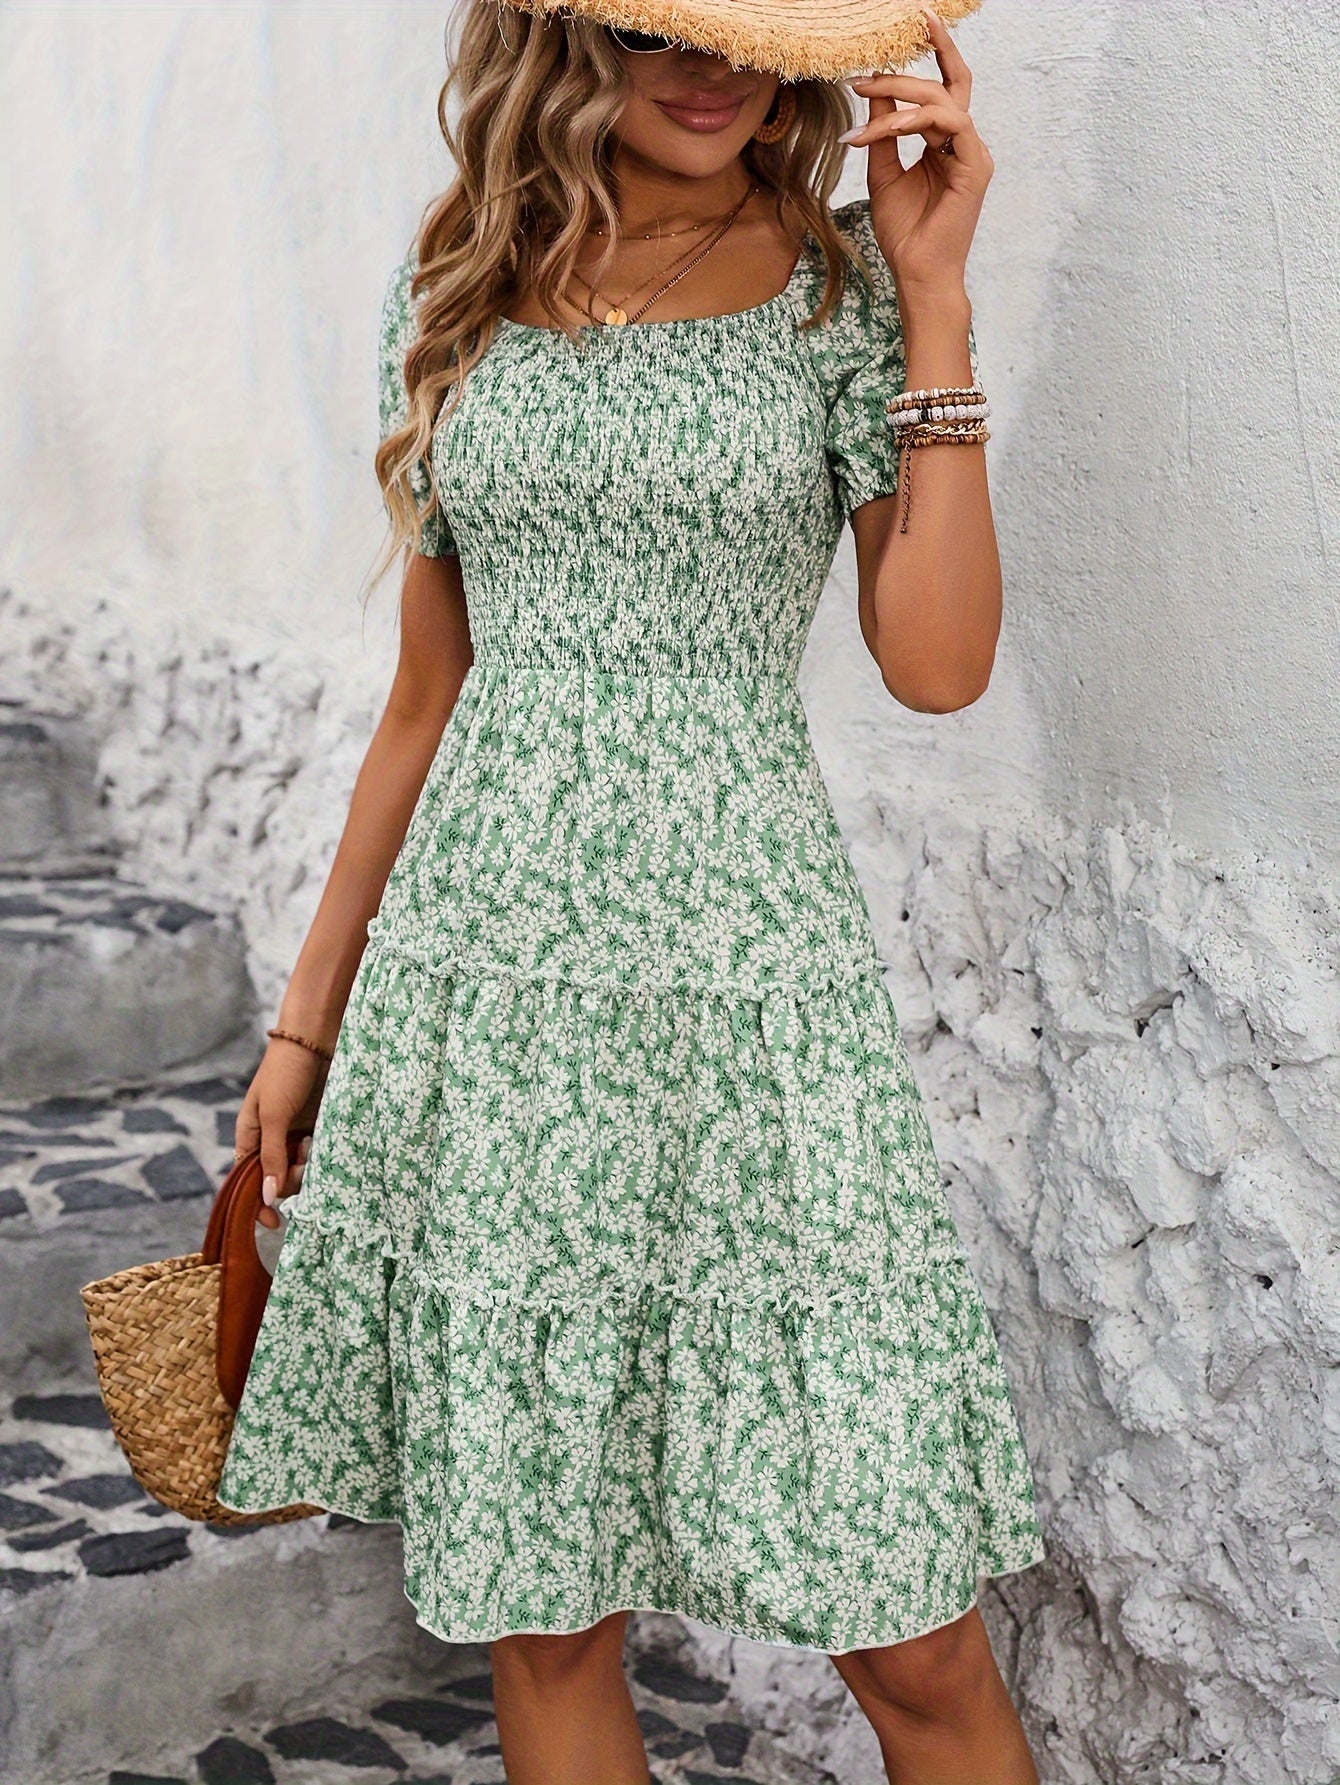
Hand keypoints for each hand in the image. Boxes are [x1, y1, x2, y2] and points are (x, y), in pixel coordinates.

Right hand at [234, 1040, 327, 1229]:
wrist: (316, 1038)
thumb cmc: (286, 1072)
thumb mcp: (274, 1115)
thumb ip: (272, 1156)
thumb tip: (267, 1198)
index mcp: (249, 1135)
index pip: (247, 1180)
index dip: (257, 1203)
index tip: (274, 1222)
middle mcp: (271, 1137)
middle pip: (276, 1178)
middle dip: (288, 1180)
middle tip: (302, 1163)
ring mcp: (295, 1131)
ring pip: (299, 1168)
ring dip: (306, 1168)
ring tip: (312, 1148)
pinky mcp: (318, 1124)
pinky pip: (318, 1153)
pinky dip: (321, 1157)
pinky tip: (324, 1145)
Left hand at [839, 7, 992, 298]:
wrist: (917, 274)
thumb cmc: (905, 233)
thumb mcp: (883, 174)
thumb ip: (882, 134)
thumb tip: (873, 95)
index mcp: (945, 143)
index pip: (942, 88)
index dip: (933, 53)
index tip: (913, 22)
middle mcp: (963, 143)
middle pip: (946, 86)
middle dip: (906, 72)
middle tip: (863, 75)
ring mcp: (973, 153)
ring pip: (942, 102)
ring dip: (901, 97)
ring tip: (866, 102)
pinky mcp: (975, 167)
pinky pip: (951, 124)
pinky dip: (916, 121)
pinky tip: (888, 127)